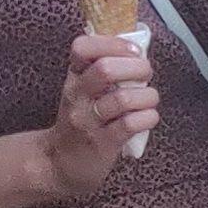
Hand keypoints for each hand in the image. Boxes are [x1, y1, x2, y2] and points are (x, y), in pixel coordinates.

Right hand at [42, 25, 157, 197]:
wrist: (59, 163)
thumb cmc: (82, 121)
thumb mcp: (84, 91)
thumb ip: (105, 70)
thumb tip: (139, 51)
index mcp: (74, 77)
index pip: (83, 47)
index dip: (113, 43)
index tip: (134, 50)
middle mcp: (77, 95)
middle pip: (105, 69)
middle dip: (137, 68)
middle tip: (146, 74)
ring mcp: (87, 120)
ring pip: (122, 98)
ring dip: (147, 96)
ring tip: (149, 100)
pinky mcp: (102, 143)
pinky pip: (130, 124)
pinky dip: (148, 117)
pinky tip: (148, 118)